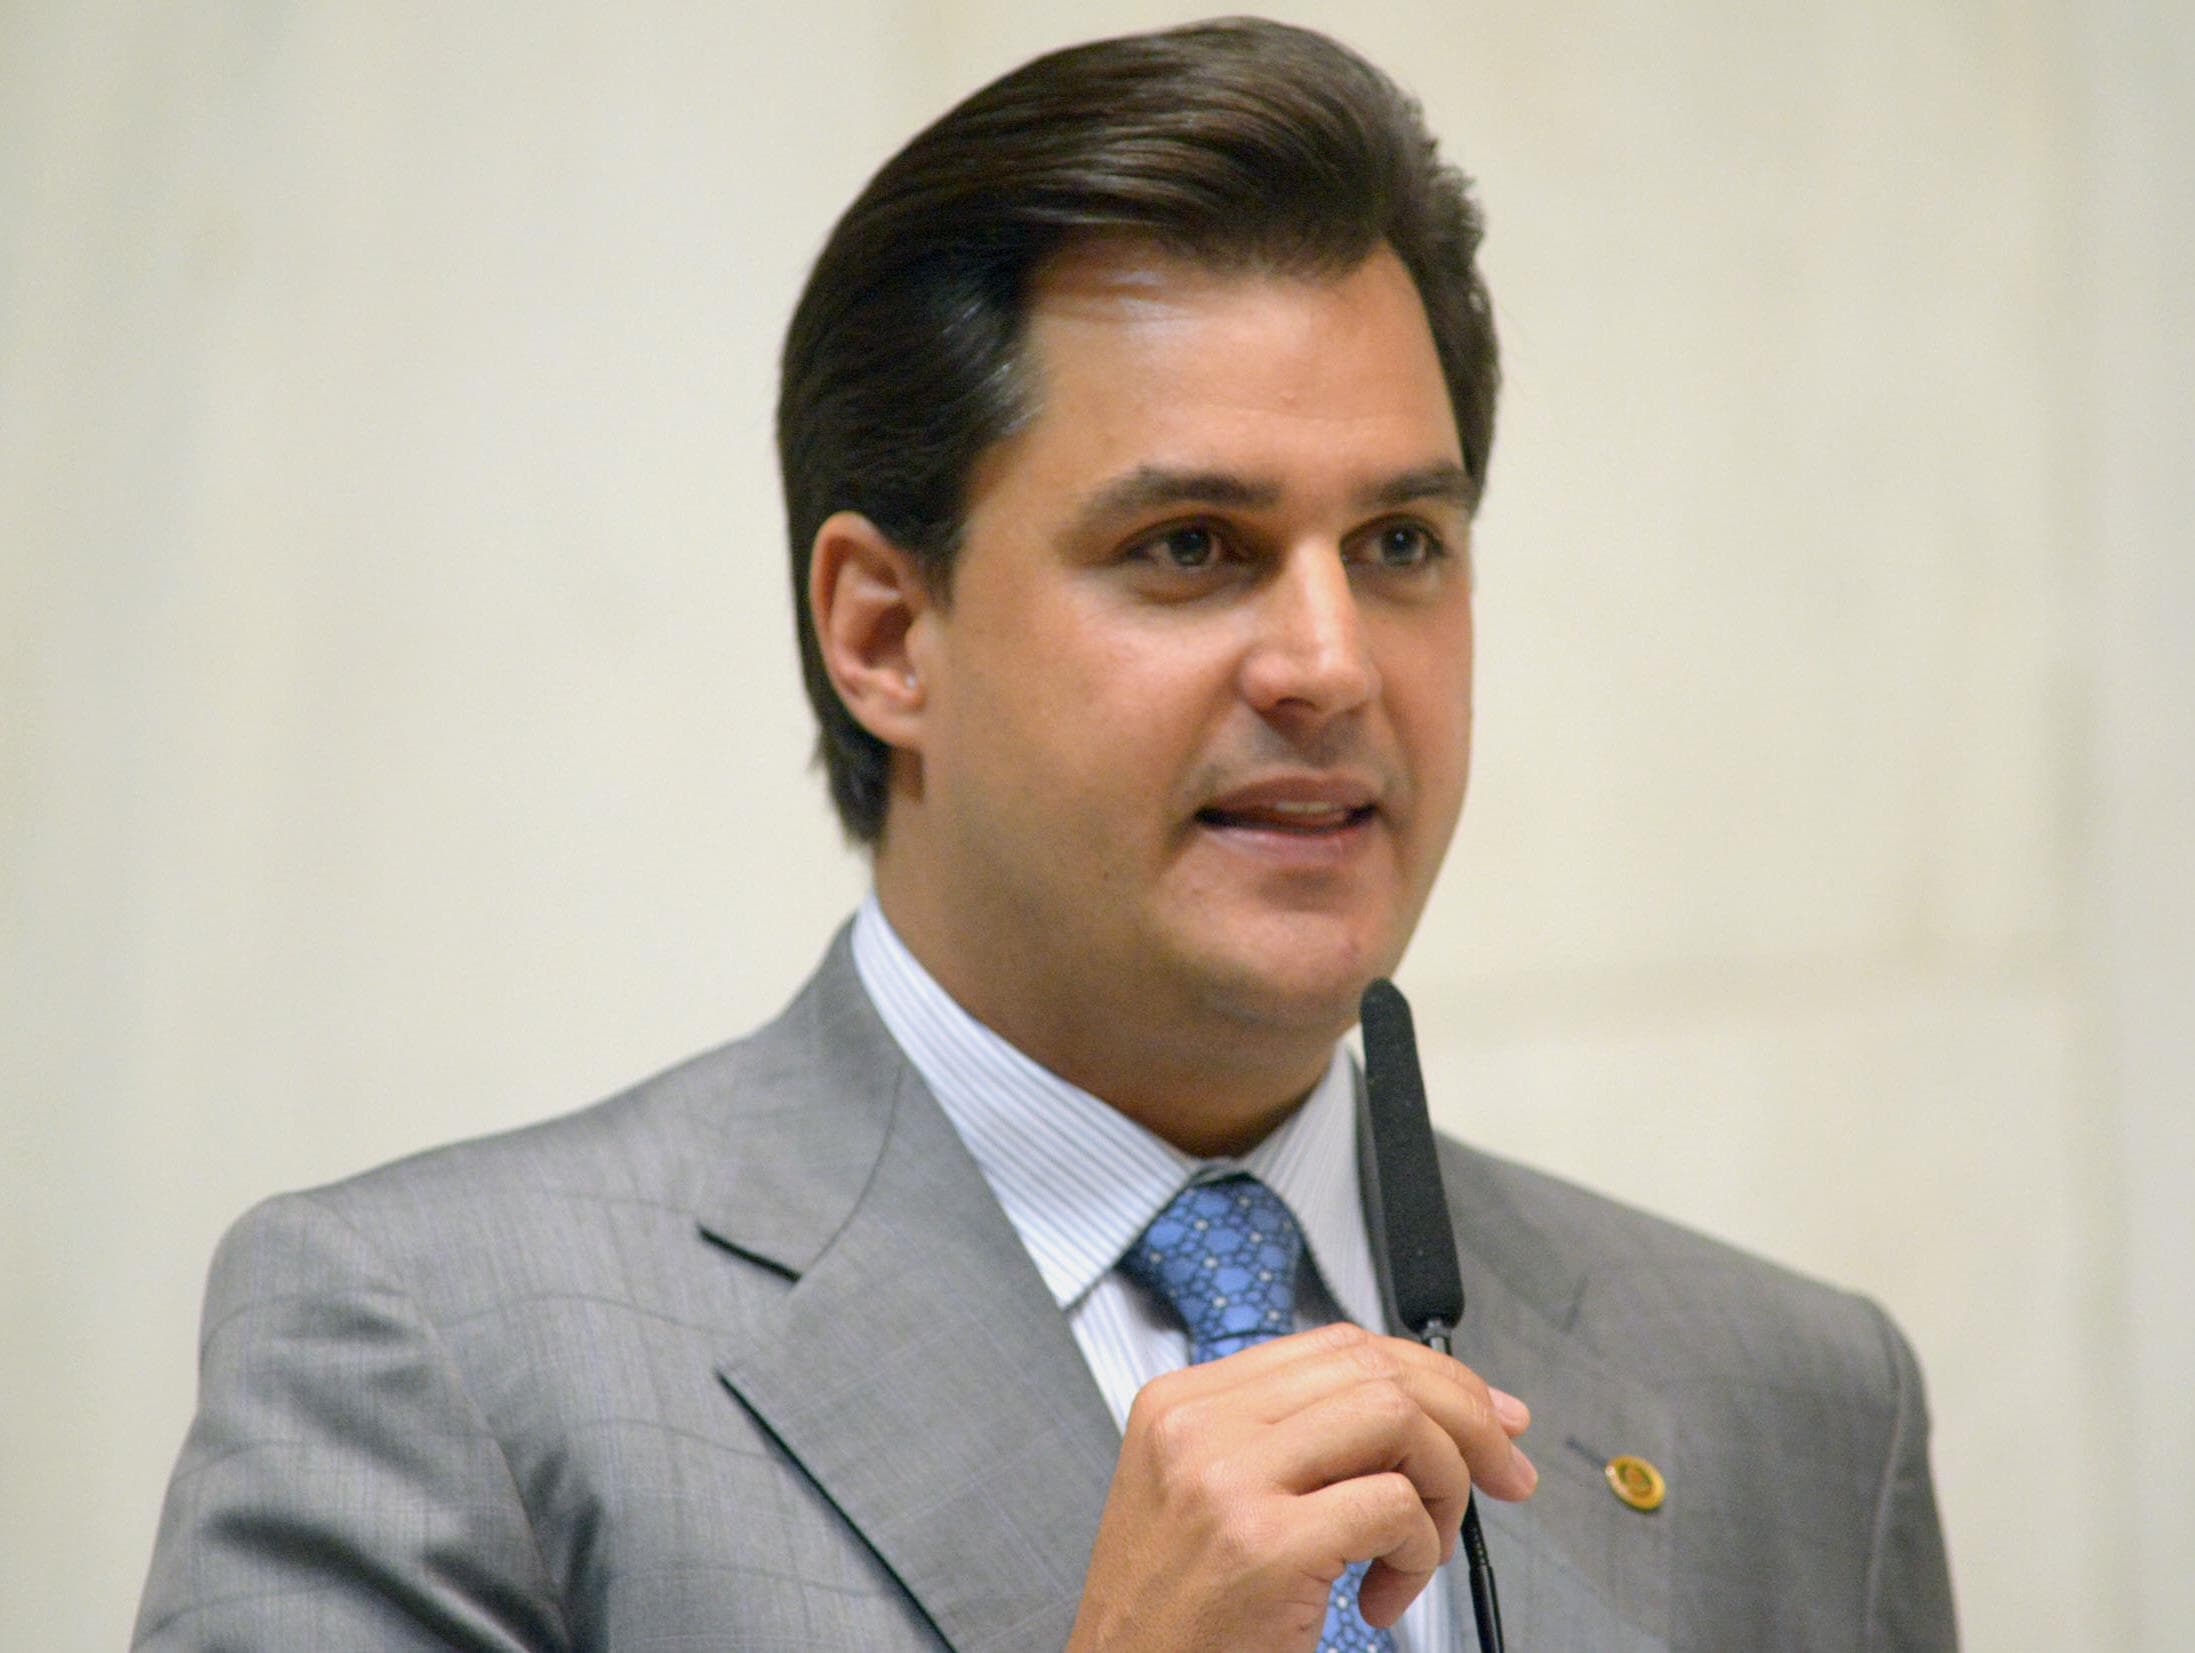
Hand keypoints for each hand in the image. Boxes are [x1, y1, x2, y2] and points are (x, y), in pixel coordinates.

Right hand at [1065, 1322, 1534, 1650]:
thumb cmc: (1174, 1614)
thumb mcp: (1208, 1495)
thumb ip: (1290, 1440)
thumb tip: (1425, 1411)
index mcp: (1183, 1401)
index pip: (1337, 1346)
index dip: (1431, 1374)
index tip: (1488, 1414)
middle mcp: (1199, 1424)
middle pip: (1375, 1370)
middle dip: (1467, 1419)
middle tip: (1504, 1472)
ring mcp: (1227, 1479)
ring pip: (1396, 1420)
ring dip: (1444, 1485)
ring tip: (1422, 1547)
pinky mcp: (1262, 1544)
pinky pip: (1394, 1507)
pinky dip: (1419, 1550)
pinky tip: (1385, 1594)